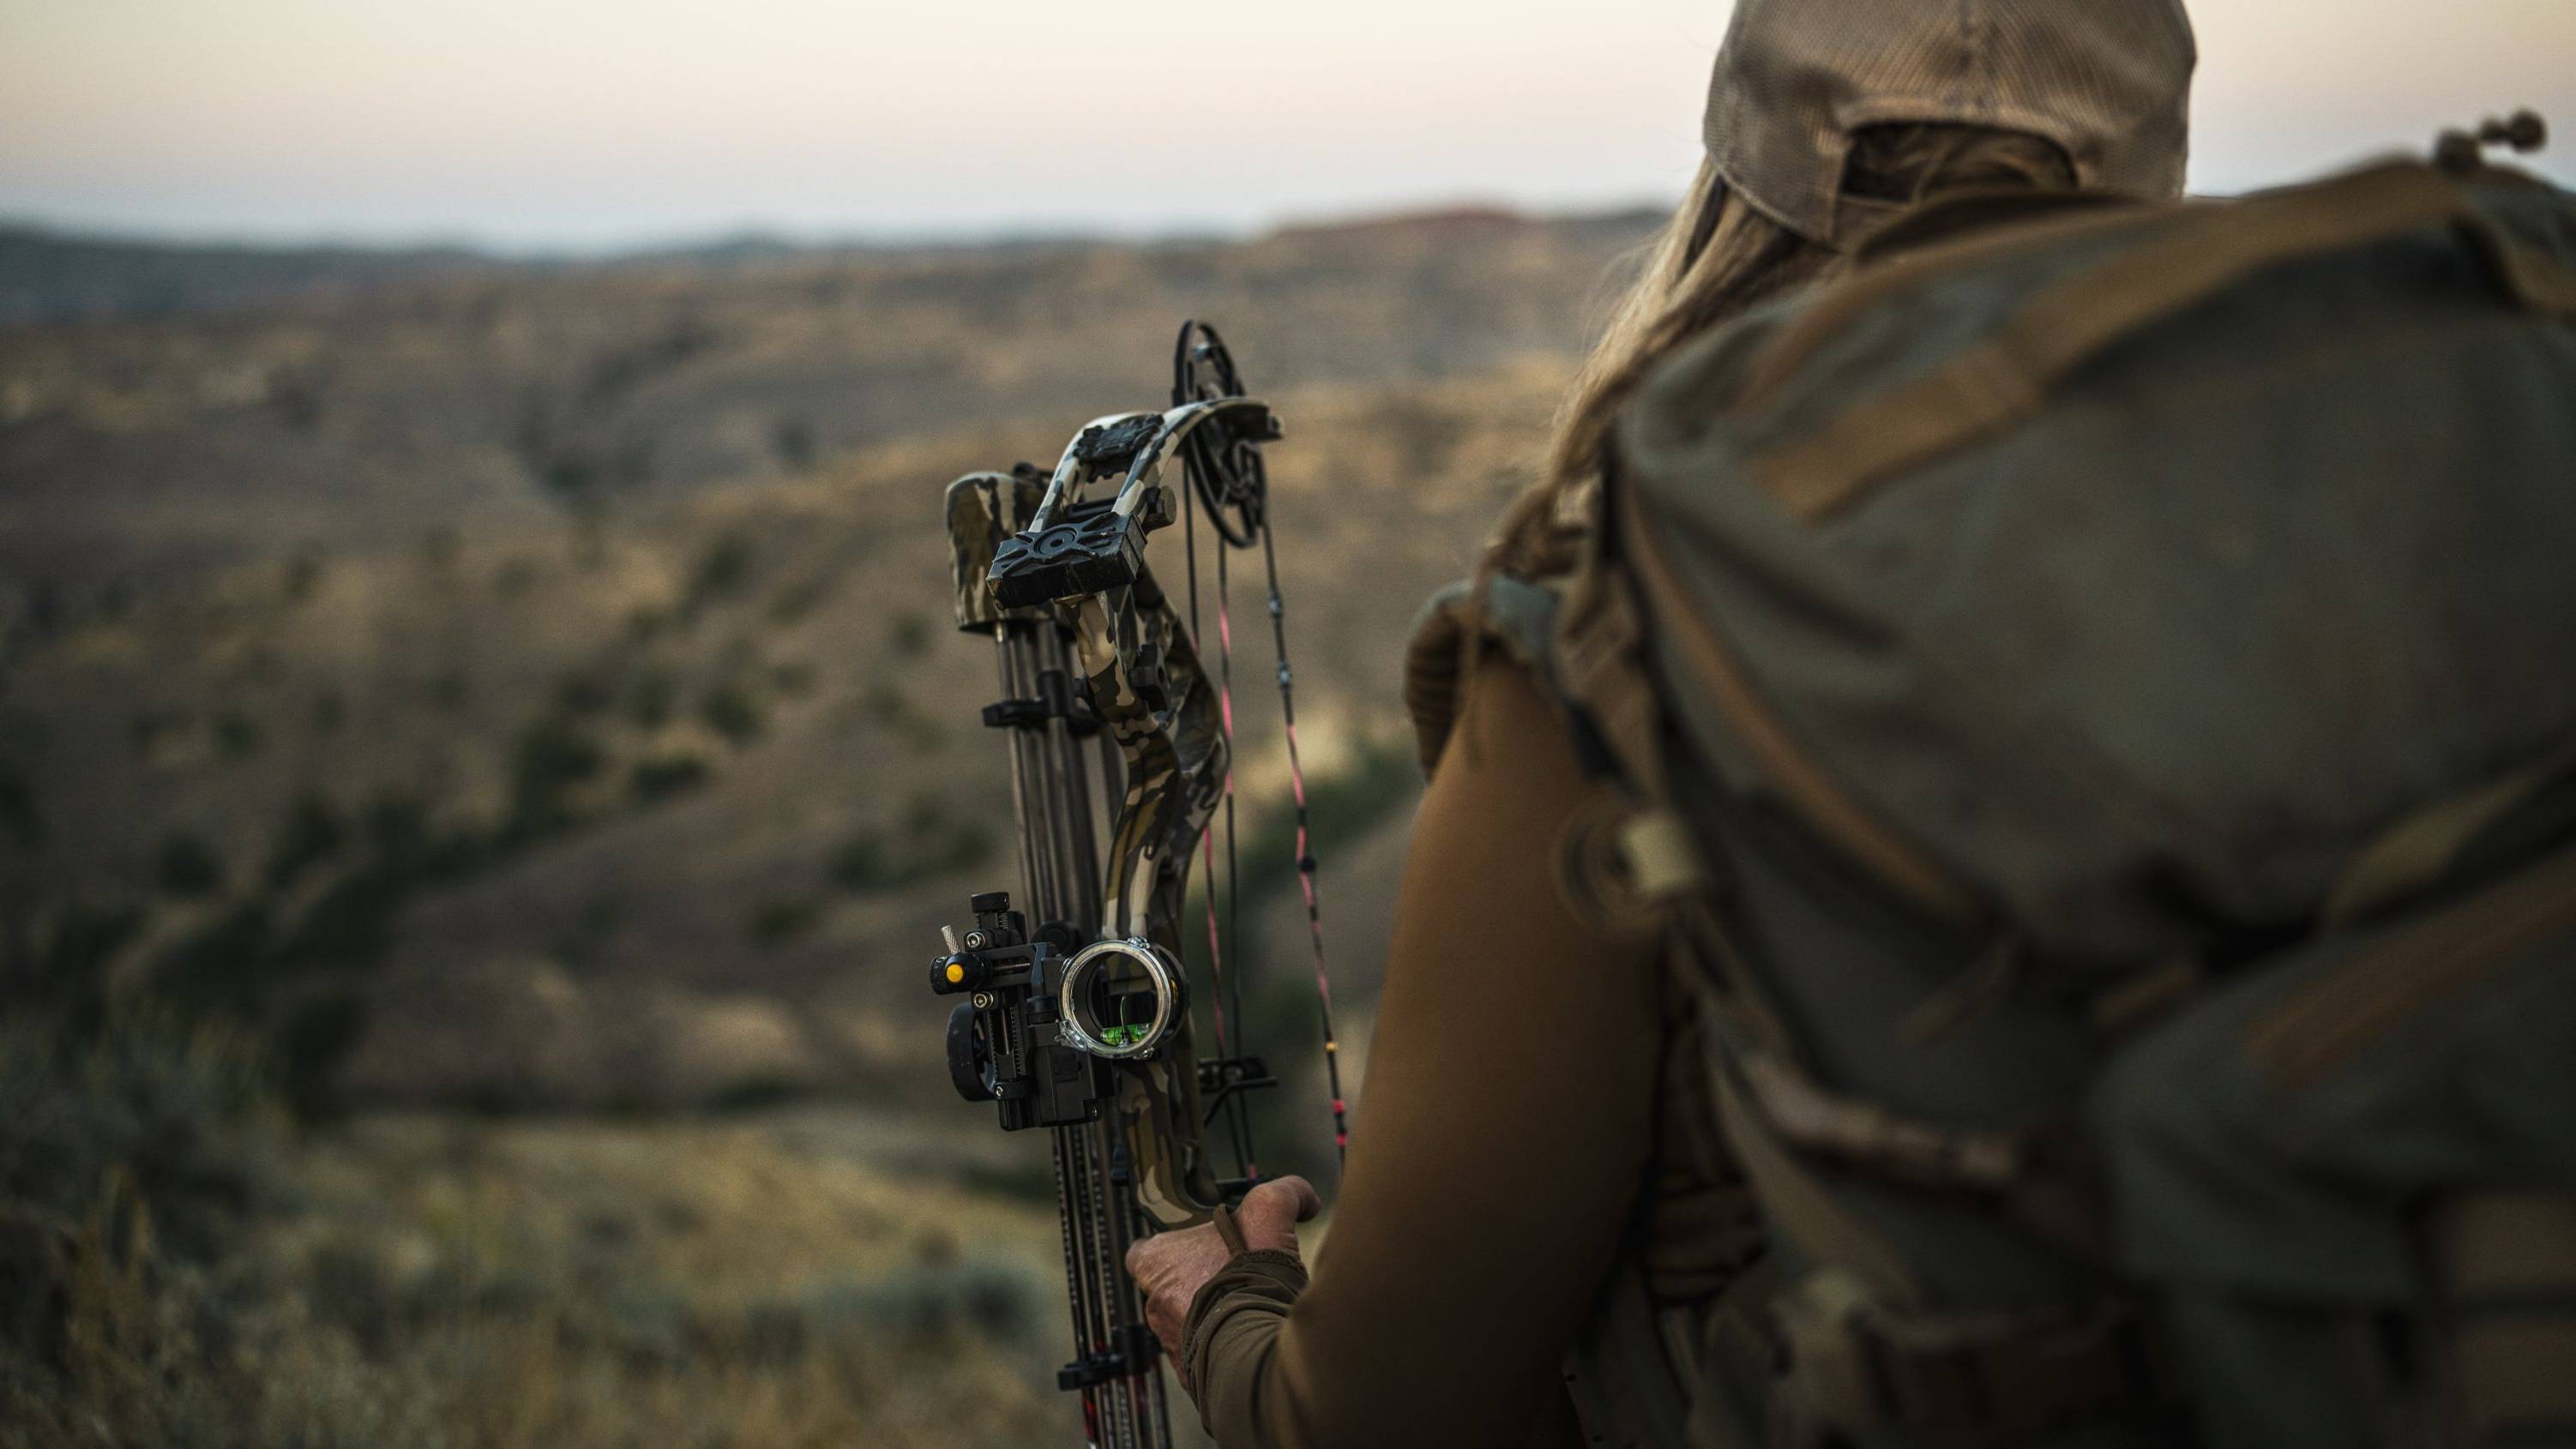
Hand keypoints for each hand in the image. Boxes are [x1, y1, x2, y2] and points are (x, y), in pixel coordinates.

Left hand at [1124, 1174, 1321, 1384]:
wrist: (1258, 1344)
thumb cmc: (1250, 1282)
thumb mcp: (1269, 1213)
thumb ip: (1283, 1194)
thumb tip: (1302, 1196)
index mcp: (1157, 1263)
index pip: (1145, 1250)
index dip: (1172, 1245)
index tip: (1198, 1245)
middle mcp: (1156, 1306)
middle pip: (1175, 1287)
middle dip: (1206, 1282)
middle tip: (1240, 1276)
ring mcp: (1172, 1344)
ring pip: (1191, 1323)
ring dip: (1217, 1315)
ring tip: (1252, 1307)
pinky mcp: (1192, 1375)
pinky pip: (1206, 1354)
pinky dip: (1226, 1344)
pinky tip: (1253, 1333)